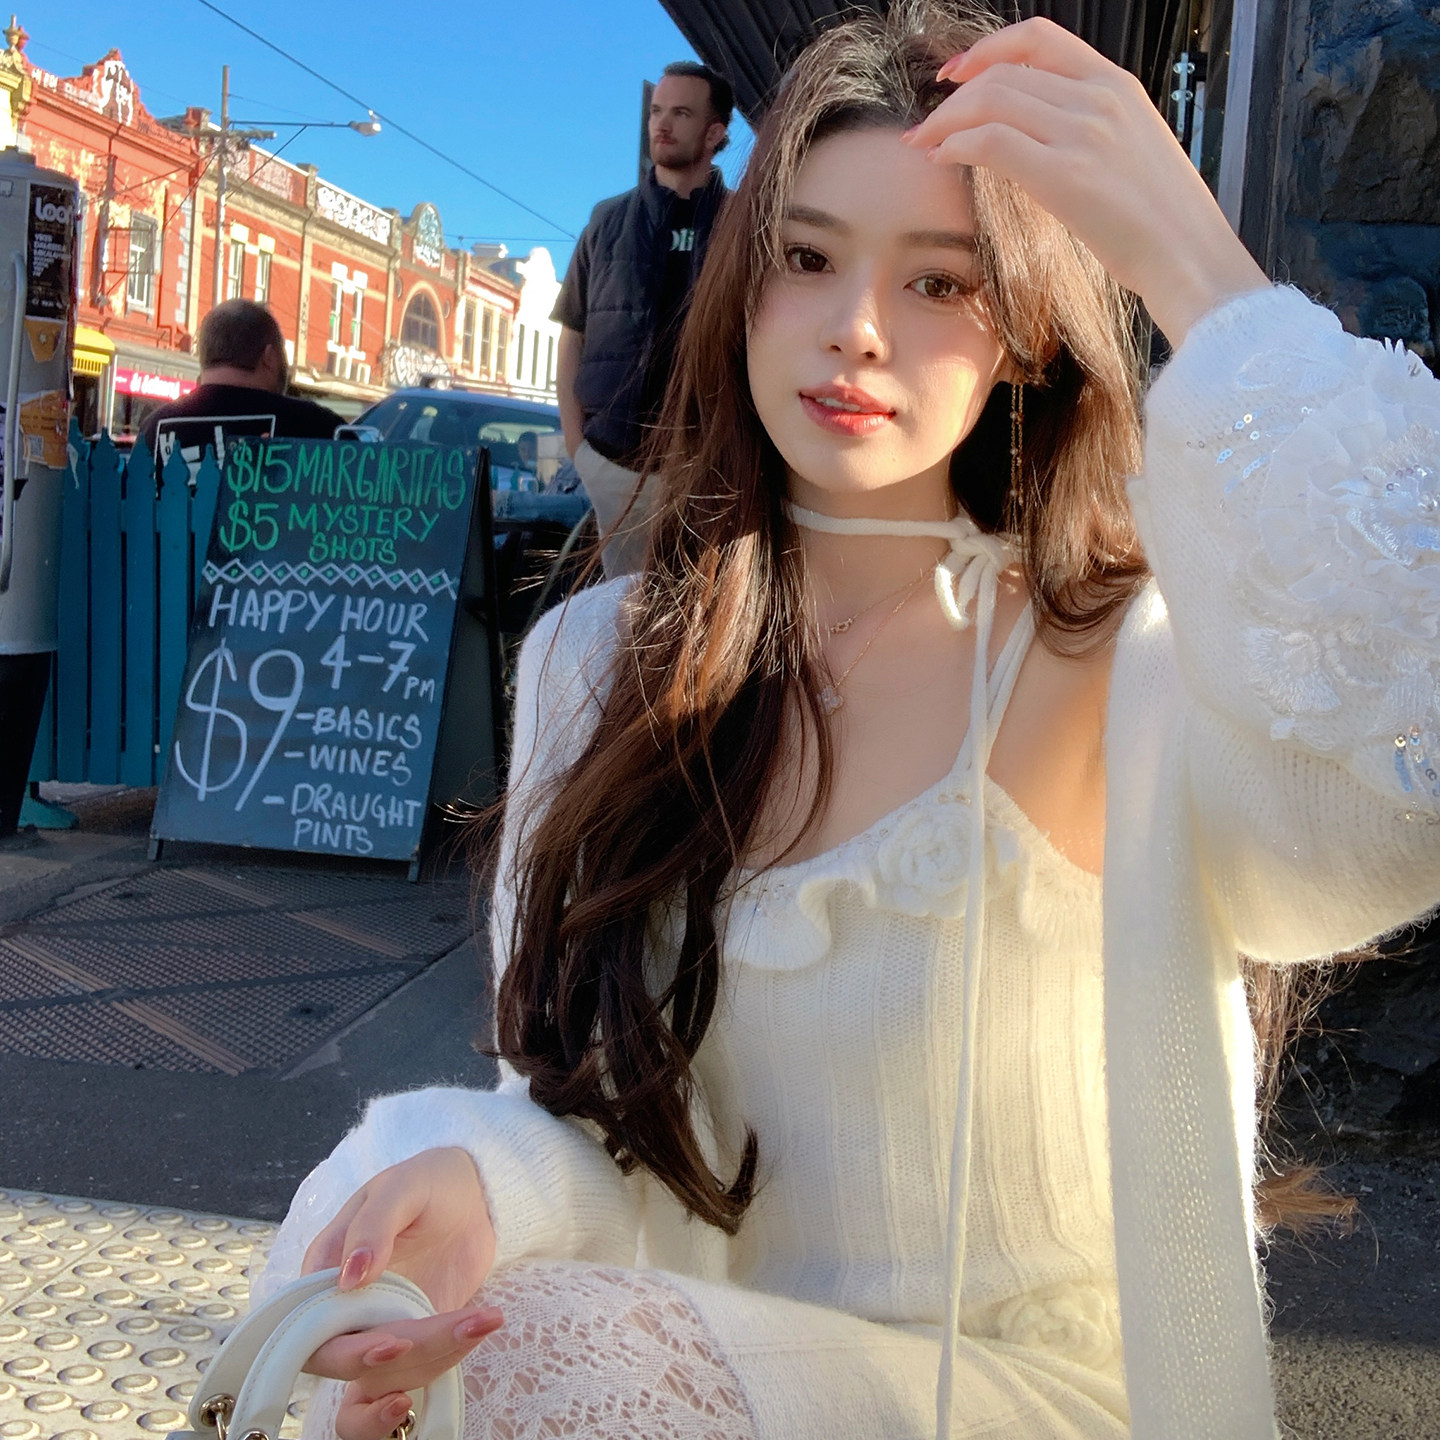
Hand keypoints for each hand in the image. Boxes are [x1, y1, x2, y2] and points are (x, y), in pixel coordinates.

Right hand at [300, 1147, 500, 1439]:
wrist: (474, 1193)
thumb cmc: (427, 1181)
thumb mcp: (401, 1188)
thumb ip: (372, 1226)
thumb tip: (347, 1278)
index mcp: (325, 1267)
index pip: (309, 1325)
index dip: (343, 1346)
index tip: (392, 1342)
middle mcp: (343, 1304)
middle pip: (341, 1360)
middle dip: (384, 1364)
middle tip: (426, 1342)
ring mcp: (378, 1323)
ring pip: (384, 1371)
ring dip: (430, 1358)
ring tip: (478, 1321)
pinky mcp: (414, 1335)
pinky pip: (419, 1365)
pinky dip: (449, 1356)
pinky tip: (481, 1323)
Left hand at [903, 17, 1268, 346]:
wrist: (1190, 258)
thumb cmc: (1162, 222)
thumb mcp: (1130, 152)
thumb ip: (1089, 131)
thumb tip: (1037, 137)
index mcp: (1117, 86)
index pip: (1039, 39)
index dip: (988, 49)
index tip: (958, 73)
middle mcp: (1098, 99)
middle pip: (1003, 74)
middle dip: (953, 97)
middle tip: (926, 126)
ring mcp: (1082, 133)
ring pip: (990, 102)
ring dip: (945, 122)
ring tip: (925, 145)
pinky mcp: (1065, 175)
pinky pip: (991, 142)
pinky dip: (956, 145)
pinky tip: (943, 161)